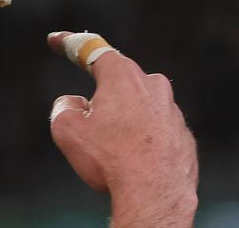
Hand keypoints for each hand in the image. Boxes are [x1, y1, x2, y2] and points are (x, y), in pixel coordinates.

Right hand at [47, 31, 197, 227]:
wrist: (155, 197)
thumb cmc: (110, 159)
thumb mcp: (66, 129)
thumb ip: (64, 106)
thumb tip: (75, 103)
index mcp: (122, 76)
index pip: (91, 49)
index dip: (68, 43)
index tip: (55, 40)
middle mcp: (152, 86)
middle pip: (119, 79)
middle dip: (101, 92)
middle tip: (87, 116)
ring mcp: (172, 112)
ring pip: (139, 106)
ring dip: (123, 119)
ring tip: (111, 149)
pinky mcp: (184, 137)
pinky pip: (156, 131)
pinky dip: (142, 139)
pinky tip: (132, 161)